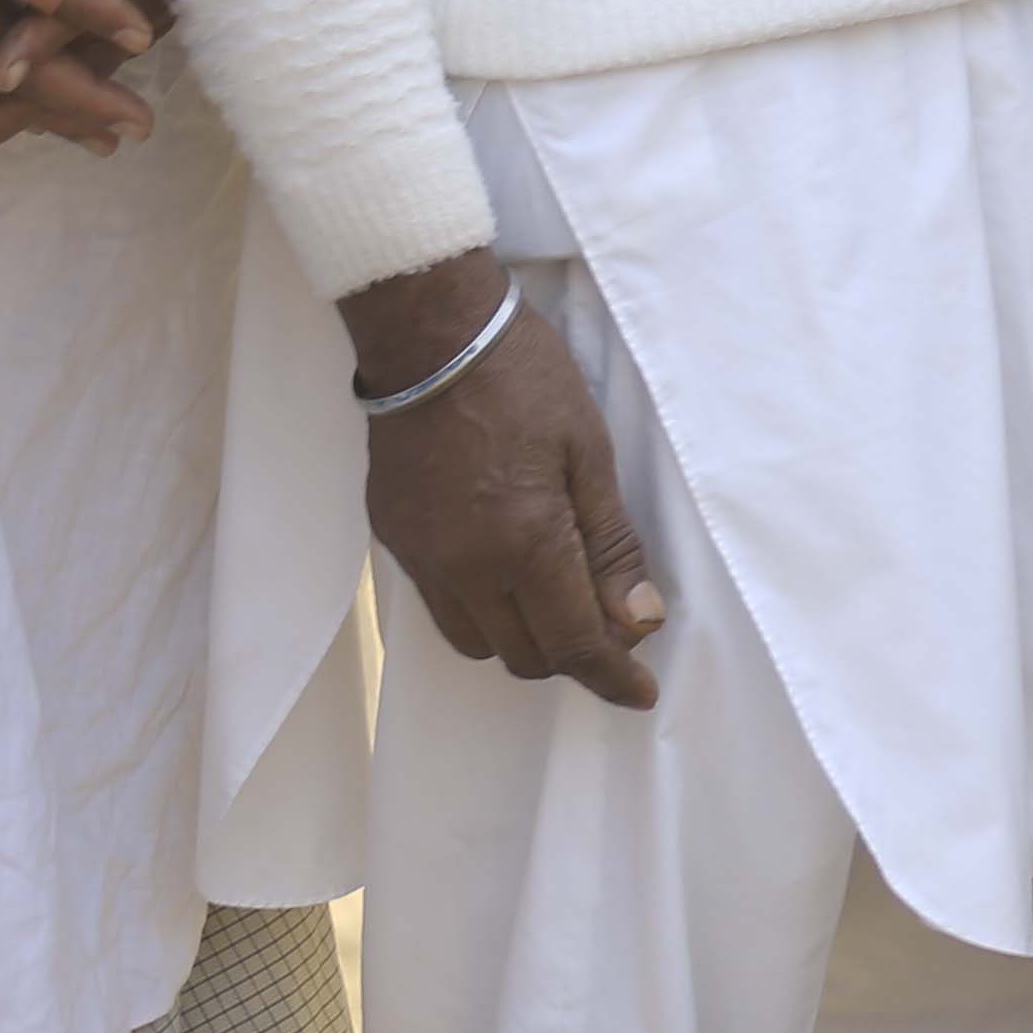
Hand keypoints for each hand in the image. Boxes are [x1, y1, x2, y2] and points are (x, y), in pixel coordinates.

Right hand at [350, 251, 662, 708]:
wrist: (431, 338)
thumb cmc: (527, 382)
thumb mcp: (591, 454)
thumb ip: (612, 546)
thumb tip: (639, 621)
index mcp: (523, 544)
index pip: (574, 643)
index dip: (612, 677)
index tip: (640, 694)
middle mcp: (464, 567)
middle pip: (524, 656)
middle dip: (573, 655)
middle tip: (613, 626)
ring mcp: (420, 558)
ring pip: (477, 642)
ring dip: (524, 638)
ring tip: (561, 600)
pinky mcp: (392, 541)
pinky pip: (438, 607)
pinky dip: (480, 611)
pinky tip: (508, 574)